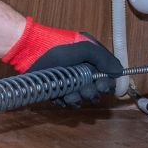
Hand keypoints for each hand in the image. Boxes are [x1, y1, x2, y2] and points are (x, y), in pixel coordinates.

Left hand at [2, 17, 122, 105]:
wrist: (28, 52)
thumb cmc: (56, 47)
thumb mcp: (84, 48)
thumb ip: (103, 59)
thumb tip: (119, 72)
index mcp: (91, 56)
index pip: (107, 74)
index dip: (108, 84)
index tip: (102, 87)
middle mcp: (82, 68)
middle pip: (95, 89)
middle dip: (91, 92)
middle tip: (85, 90)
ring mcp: (69, 79)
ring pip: (81, 96)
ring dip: (77, 97)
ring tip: (69, 93)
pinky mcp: (57, 88)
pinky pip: (66, 100)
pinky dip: (64, 100)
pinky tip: (60, 95)